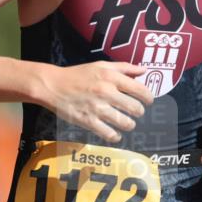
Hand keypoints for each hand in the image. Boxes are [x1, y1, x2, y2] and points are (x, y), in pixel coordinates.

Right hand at [39, 61, 153, 142]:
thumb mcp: (101, 65)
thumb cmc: (78, 75)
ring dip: (129, 124)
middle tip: (135, 112)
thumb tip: (144, 71)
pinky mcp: (88, 121)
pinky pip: (109, 134)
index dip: (148, 98)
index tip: (148, 101)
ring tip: (126, 123)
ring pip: (125, 123)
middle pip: (135, 108)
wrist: (53, 85)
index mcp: (111, 77)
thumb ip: (124, 68)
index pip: (140, 90)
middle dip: (138, 112)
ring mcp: (97, 108)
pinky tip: (114, 133)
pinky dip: (115, 136)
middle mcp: (106, 92)